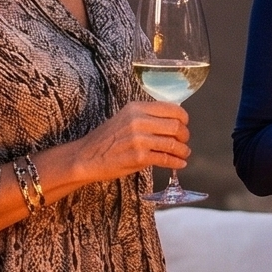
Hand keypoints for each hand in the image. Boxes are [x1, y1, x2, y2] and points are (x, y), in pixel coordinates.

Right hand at [56, 101, 189, 184]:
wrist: (86, 157)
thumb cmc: (106, 139)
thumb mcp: (125, 118)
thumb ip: (146, 117)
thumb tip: (173, 121)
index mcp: (137, 108)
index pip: (173, 109)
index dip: (183, 119)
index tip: (184, 125)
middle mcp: (139, 121)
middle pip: (176, 126)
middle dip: (184, 136)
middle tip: (184, 142)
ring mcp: (139, 139)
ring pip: (173, 143)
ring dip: (182, 151)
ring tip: (183, 154)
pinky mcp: (139, 157)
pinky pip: (166, 159)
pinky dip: (176, 162)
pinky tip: (179, 163)